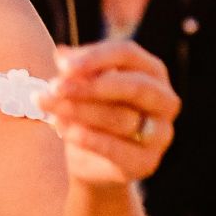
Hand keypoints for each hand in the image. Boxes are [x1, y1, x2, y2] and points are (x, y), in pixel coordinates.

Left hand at [41, 40, 178, 185]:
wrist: (89, 160)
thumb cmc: (88, 111)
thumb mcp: (80, 86)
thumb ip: (75, 70)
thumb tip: (62, 54)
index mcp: (151, 70)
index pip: (127, 54)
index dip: (94, 57)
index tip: (62, 65)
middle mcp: (164, 99)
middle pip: (133, 86)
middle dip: (90, 86)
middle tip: (55, 88)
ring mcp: (160, 133)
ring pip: (123, 119)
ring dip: (81, 112)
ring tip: (51, 109)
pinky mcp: (147, 162)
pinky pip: (120, 151)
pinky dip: (91, 140)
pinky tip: (66, 131)